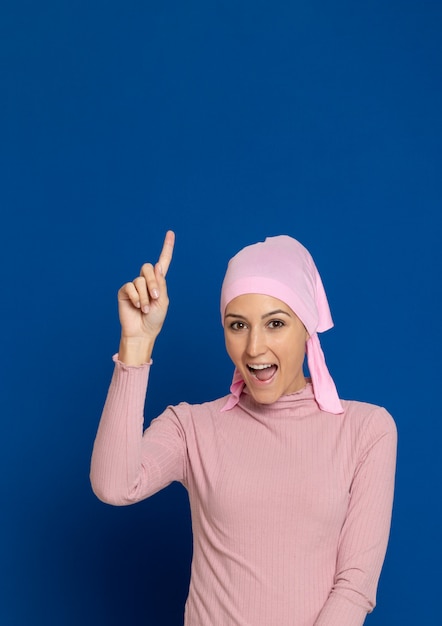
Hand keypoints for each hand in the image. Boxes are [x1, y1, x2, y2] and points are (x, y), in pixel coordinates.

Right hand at [117, 231, 174, 362]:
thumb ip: (160, 284)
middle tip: (155, 297)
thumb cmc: (154, 319)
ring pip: (140, 280)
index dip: (167, 247)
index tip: (170, 233)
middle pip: (148, 268)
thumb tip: (157, 266)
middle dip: (153, 283)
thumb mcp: (163, 301)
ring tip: (144, 308)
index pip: (163, 262)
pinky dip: (136, 297)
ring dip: (145, 296)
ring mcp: (134, 286)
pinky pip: (130, 287)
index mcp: (159, 282)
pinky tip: (136, 306)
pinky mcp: (125, 291)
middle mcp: (146, 281)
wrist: (142, 332)